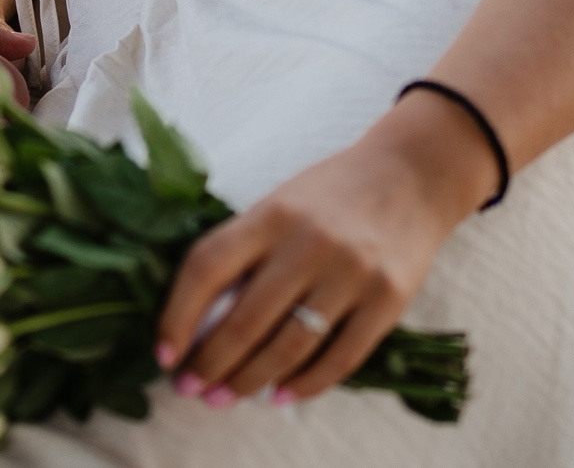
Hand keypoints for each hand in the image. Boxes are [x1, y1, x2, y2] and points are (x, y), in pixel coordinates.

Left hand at [151, 94, 499, 404]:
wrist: (410, 175)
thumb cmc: (329, 195)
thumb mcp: (278, 206)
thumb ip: (245, 253)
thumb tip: (200, 323)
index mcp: (269, 215)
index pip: (206, 267)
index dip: (177, 315)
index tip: (163, 352)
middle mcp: (308, 243)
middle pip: (246, 319)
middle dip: (211, 364)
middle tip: (191, 389)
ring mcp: (351, 273)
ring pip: (289, 345)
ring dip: (252, 380)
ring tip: (228, 397)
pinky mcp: (388, 299)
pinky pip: (341, 356)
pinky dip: (308, 383)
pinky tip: (282, 395)